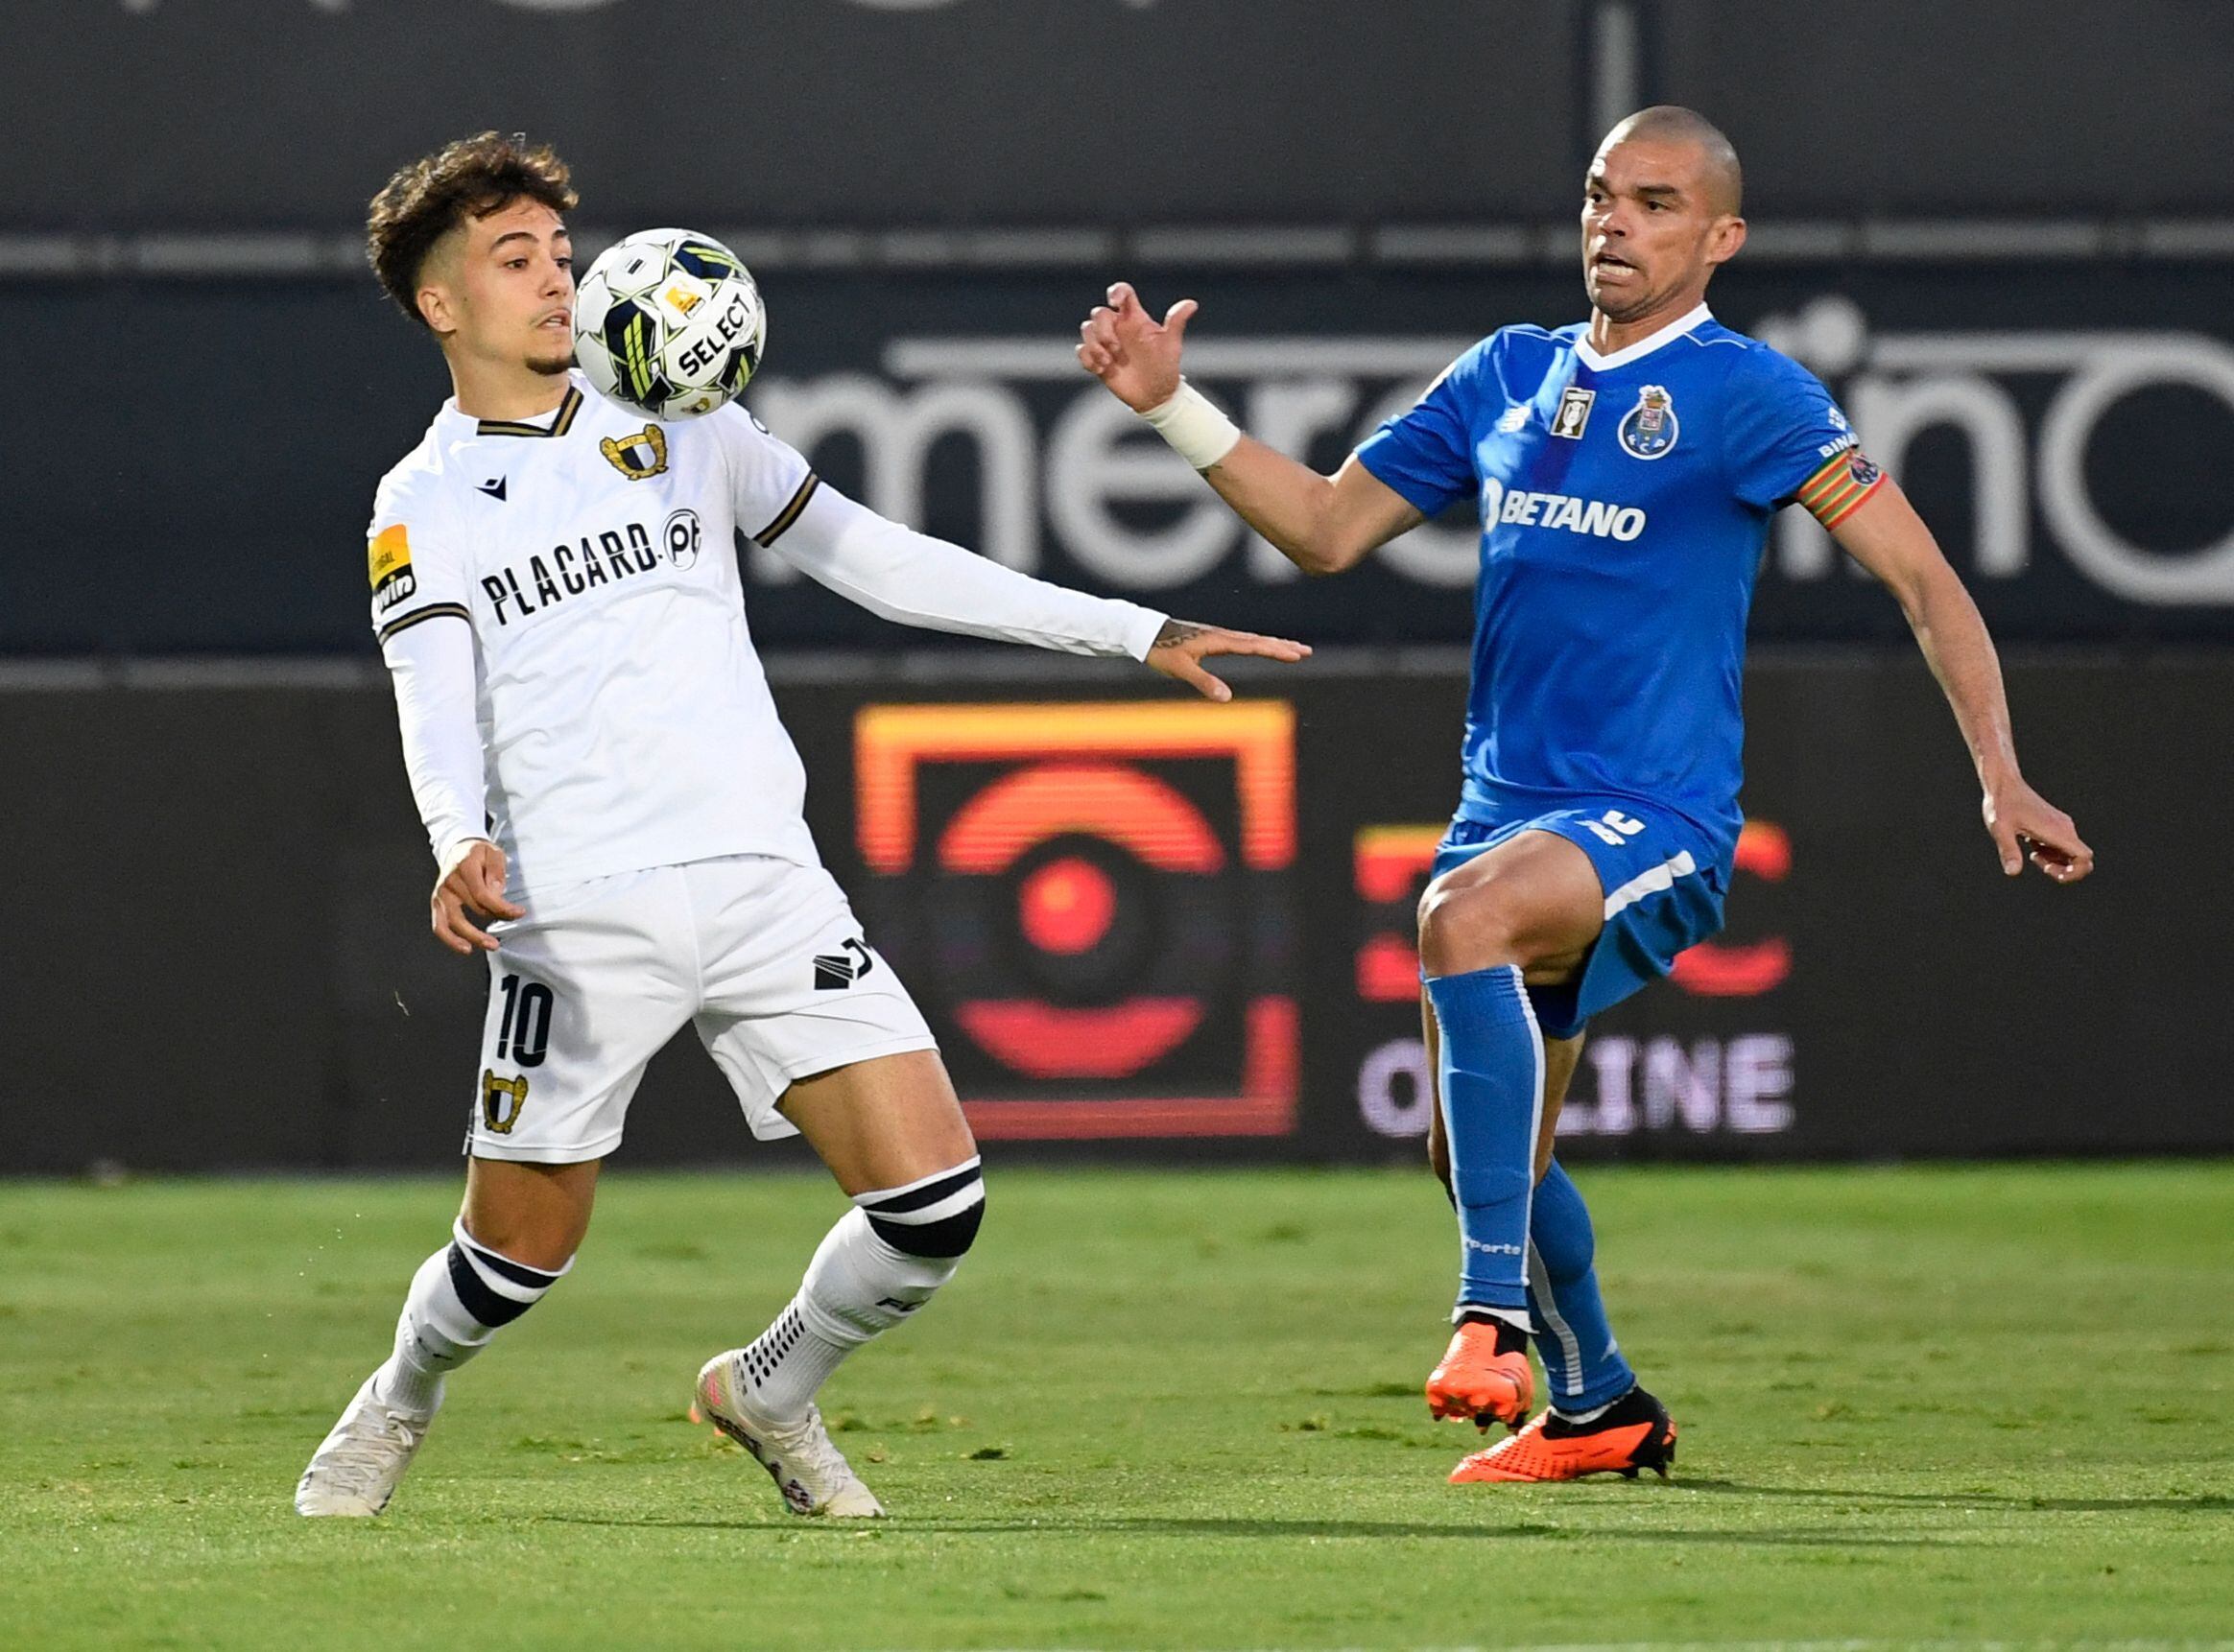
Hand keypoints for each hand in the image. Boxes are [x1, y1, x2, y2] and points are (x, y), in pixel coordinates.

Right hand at [432, 838, 524, 954]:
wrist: (457, 849)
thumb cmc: (478, 854)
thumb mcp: (493, 853)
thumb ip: (496, 871)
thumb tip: (495, 894)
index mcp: (464, 867)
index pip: (483, 894)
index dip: (502, 907)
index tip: (518, 912)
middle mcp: (449, 882)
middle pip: (474, 907)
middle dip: (495, 917)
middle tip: (511, 921)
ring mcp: (440, 894)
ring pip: (453, 922)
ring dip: (473, 936)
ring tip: (491, 945)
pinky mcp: (437, 904)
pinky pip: (440, 926)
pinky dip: (451, 940)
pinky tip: (465, 948)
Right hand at [1076, 282, 1196, 412]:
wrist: (1156, 395)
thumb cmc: (1165, 366)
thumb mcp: (1171, 344)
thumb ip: (1176, 322)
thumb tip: (1191, 304)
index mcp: (1135, 318)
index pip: (1122, 293)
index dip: (1115, 292)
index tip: (1115, 302)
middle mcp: (1118, 327)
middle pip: (1099, 313)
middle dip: (1103, 330)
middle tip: (1116, 349)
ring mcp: (1106, 343)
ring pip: (1087, 329)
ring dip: (1094, 345)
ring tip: (1107, 362)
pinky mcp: (1097, 359)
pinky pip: (1081, 351)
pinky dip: (1087, 358)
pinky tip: (1101, 369)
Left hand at [1145, 618, 1310, 702]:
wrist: (1144, 633)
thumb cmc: (1161, 650)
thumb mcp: (1181, 669)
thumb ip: (1204, 681)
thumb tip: (1227, 698)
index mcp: (1218, 640)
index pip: (1254, 646)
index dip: (1276, 651)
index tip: (1296, 654)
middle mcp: (1222, 636)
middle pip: (1259, 640)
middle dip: (1283, 646)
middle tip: (1307, 650)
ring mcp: (1218, 636)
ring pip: (1253, 640)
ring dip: (1274, 644)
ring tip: (1294, 648)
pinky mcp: (1213, 639)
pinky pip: (1243, 641)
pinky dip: (1259, 644)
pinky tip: (1263, 646)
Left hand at [1981, 776, 2093, 883]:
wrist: (2003, 783)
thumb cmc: (2001, 804)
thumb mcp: (2000, 829)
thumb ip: (2008, 851)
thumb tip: (2012, 873)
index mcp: (2057, 831)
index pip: (2085, 857)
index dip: (2075, 872)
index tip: (2049, 870)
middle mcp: (2064, 828)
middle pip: (2080, 859)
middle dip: (2063, 870)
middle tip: (2040, 864)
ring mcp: (2061, 826)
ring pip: (2069, 854)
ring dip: (2054, 861)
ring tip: (2032, 854)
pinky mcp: (2054, 825)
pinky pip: (2060, 846)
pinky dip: (2049, 853)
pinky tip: (2031, 846)